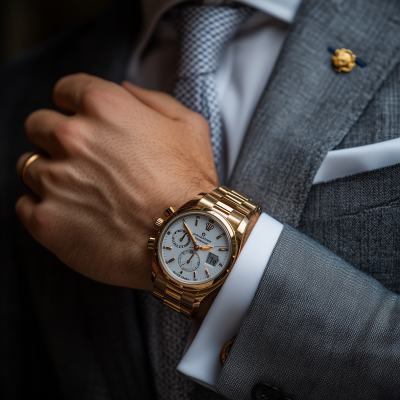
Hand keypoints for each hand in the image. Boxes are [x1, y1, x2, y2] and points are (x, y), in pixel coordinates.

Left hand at [16, 73, 217, 290]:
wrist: (186, 240)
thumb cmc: (189, 184)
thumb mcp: (189, 126)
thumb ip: (153, 98)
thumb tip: (124, 86)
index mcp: (104, 106)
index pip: (64, 90)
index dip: (74, 106)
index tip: (85, 124)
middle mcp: (72, 137)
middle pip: (38, 125)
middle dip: (57, 138)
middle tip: (85, 162)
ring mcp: (55, 179)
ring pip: (29, 164)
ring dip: (50, 174)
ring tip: (83, 194)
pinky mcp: (46, 220)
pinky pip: (25, 205)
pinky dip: (43, 208)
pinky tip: (73, 216)